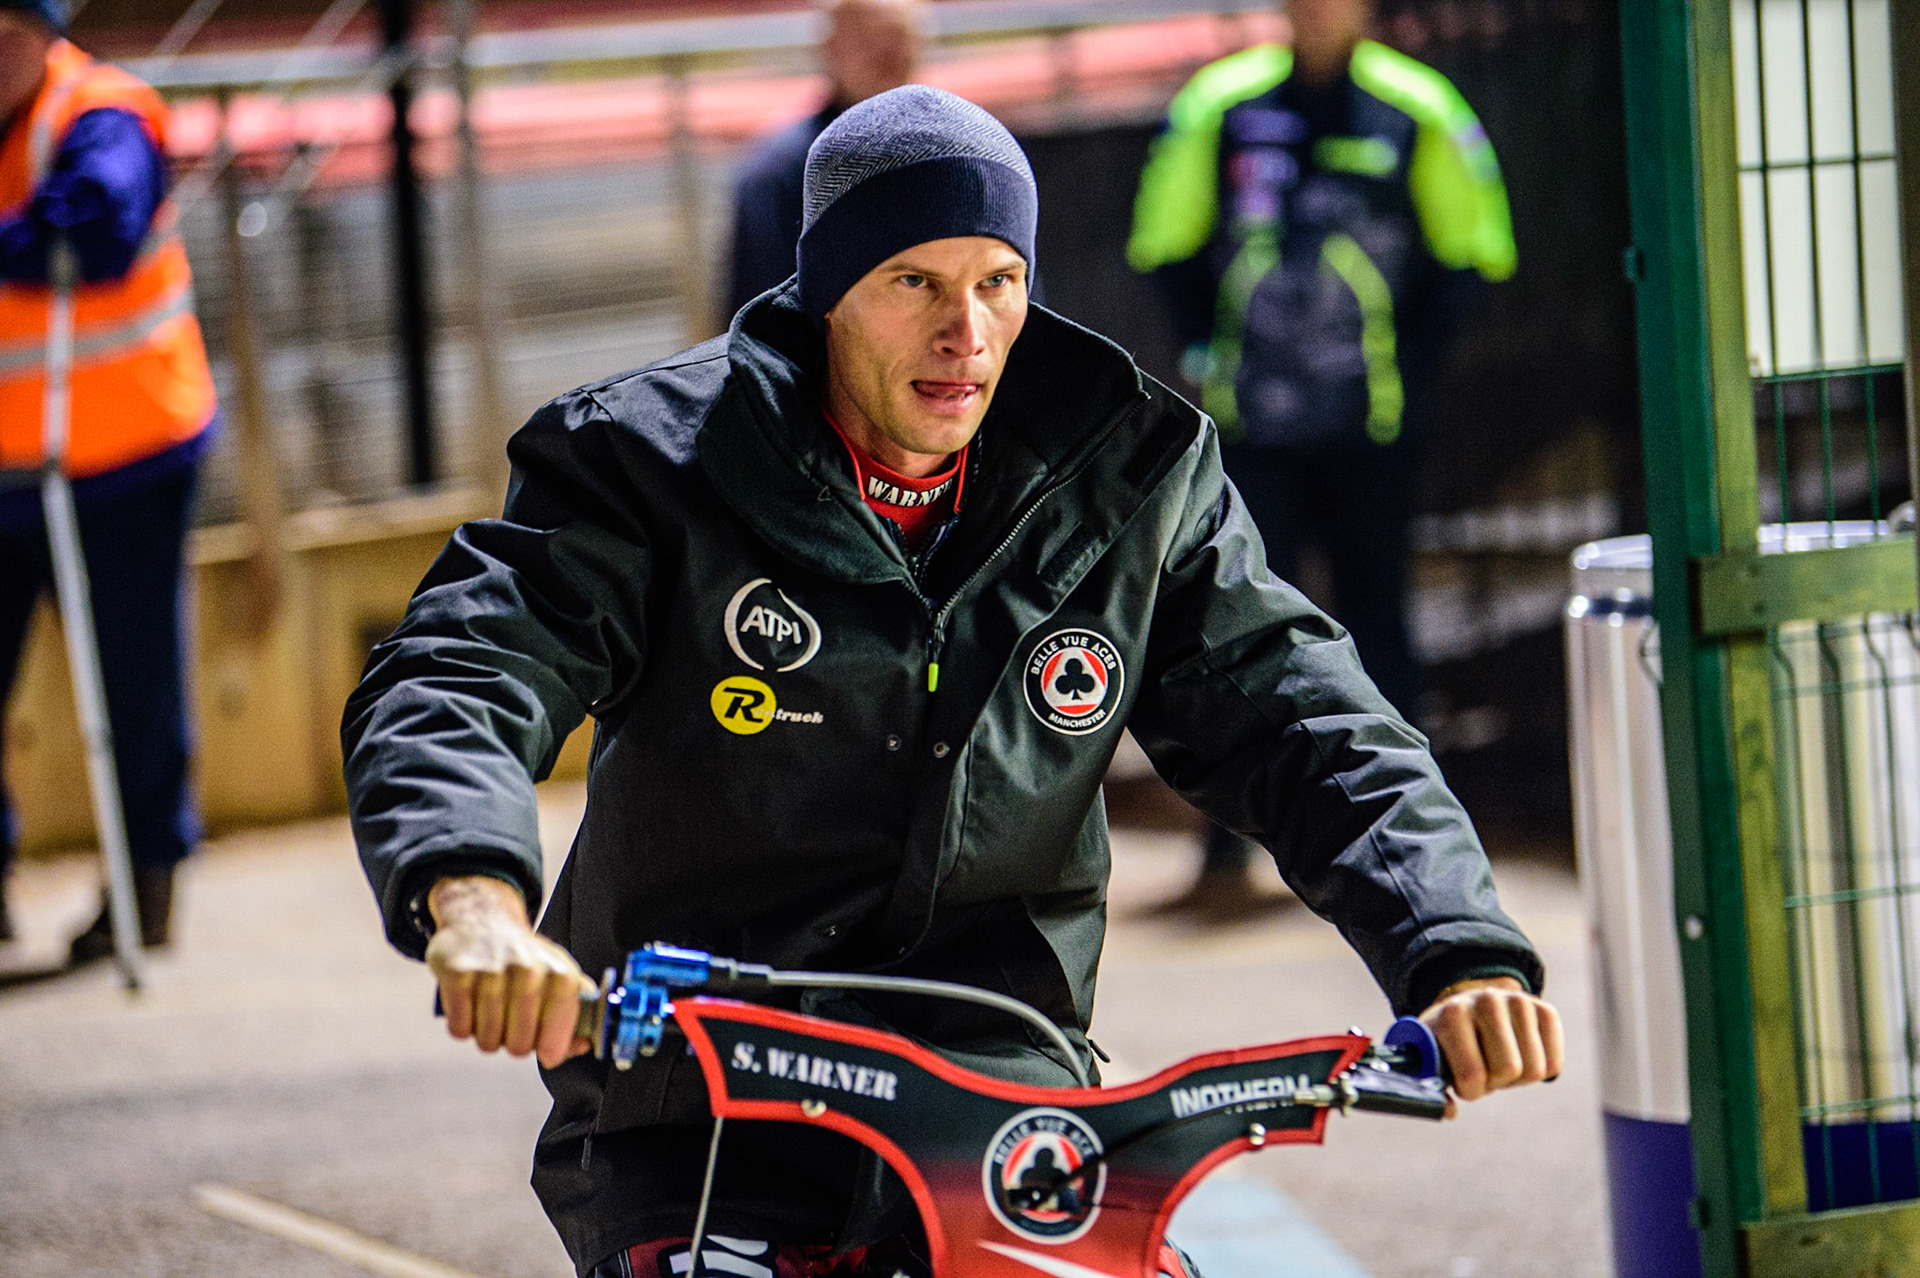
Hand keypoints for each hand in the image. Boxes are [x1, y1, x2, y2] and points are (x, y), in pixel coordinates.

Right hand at [425, 875, 595, 1068]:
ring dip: (487, 1036)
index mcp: (559, 973)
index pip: (558, 1031)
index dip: (552, 1047)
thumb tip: (583, 1044)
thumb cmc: (523, 957)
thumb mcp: (558, 974)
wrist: (483, 919)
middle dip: (514, 1044)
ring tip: (490, 1013)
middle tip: (511, 1025)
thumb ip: (574, 1012)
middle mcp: (527, 971)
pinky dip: (463, 1026)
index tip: (547, 1053)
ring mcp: (491, 972)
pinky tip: (470, 1006)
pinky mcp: (457, 973)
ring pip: (488, 1040)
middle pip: (519, 1045)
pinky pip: (460, 1028)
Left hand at [1419, 977, 1563, 1115]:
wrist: (1468, 1008)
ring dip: (1516, 1079)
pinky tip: (1519, 1054)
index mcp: (1453, 1014)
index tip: (1463, 1082)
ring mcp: (1519, 1001)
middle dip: (1495, 1082)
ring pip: (1534, 1070)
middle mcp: (1487, 1001)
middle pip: (1509, 1070)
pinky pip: (1554, 1064)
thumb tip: (1450, 1112)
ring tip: (1498, 1061)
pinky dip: (1538, 1071)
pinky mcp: (1545, 1009)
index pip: (1472, 1074)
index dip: (1470, 1091)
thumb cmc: (1448, 1043)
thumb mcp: (1431, 1060)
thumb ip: (1433, 1091)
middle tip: (1484, 1070)